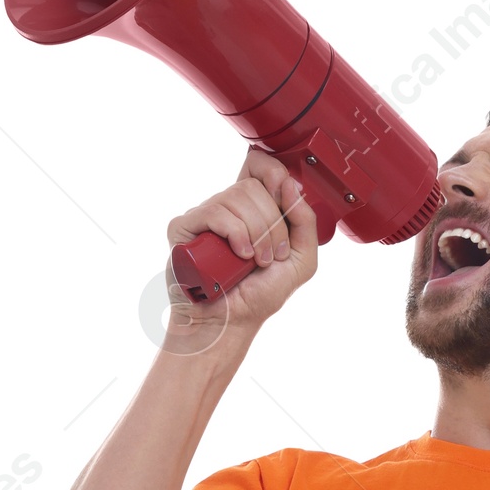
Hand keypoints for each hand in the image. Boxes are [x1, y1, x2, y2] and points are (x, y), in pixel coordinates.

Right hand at [163, 146, 318, 346]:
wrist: (231, 323)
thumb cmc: (259, 296)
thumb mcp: (300, 260)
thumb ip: (305, 222)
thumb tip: (290, 184)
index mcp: (252, 209)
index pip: (259, 166)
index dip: (273, 174)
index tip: (284, 195)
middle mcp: (226, 208)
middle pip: (253, 186)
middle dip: (272, 224)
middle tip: (270, 255)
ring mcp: (204, 216)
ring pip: (237, 197)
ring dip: (257, 234)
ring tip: (254, 261)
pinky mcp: (184, 228)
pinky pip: (215, 213)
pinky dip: (235, 234)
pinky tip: (238, 255)